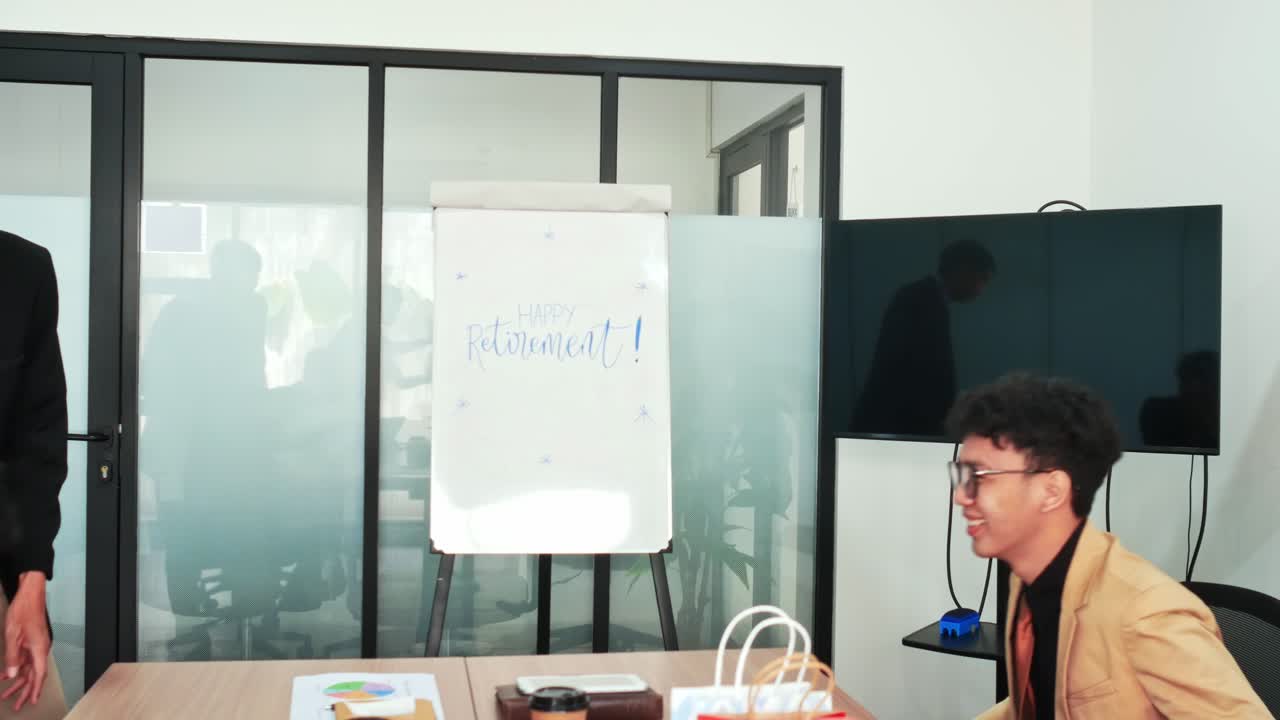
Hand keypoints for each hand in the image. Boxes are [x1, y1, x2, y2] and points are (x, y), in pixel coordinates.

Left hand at [2, 572, 48, 711]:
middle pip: (34, 674)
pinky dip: (16, 670)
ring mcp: (37, 645)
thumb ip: (11, 657)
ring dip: (18, 682)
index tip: (32, 701)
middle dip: (25, 691)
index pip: (39, 673)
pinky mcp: (32, 642)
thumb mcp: (12, 634)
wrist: (30, 594)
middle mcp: (40, 648)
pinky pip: (25, 660)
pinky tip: (6, 676)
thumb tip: (10, 674)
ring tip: (7, 694)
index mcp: (39, 647)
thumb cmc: (24, 609)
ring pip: (29, 669)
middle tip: (18, 705)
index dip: (35, 689)